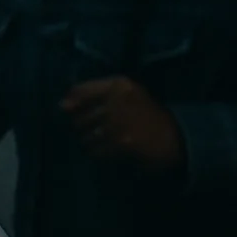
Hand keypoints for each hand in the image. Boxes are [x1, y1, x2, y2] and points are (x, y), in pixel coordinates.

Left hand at [60, 76, 185, 174]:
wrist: (175, 137)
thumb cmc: (146, 113)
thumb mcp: (126, 92)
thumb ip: (94, 92)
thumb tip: (62, 106)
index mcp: (119, 84)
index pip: (82, 91)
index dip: (71, 102)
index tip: (66, 110)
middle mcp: (118, 100)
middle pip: (81, 116)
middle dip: (80, 126)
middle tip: (89, 130)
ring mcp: (120, 123)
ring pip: (87, 135)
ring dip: (88, 141)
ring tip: (99, 141)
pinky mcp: (122, 143)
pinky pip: (97, 150)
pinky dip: (97, 152)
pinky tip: (105, 150)